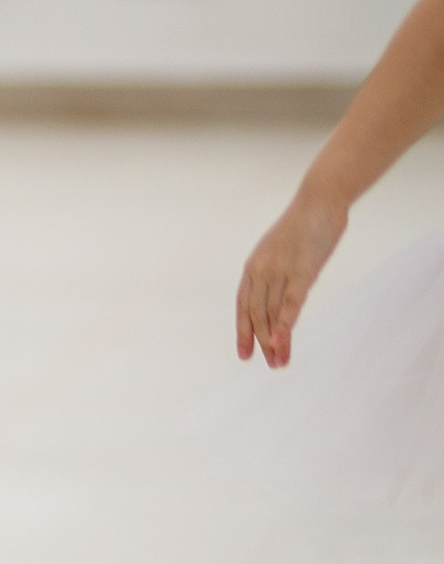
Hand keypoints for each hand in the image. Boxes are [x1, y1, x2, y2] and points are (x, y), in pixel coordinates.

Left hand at [237, 192, 346, 367]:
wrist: (320, 199)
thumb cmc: (303, 225)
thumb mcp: (282, 252)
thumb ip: (278, 275)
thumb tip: (281, 297)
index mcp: (253, 267)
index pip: (243, 306)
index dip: (243, 331)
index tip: (245, 354)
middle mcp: (261, 271)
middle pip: (257, 314)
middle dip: (262, 342)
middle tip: (271, 364)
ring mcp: (280, 270)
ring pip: (272, 313)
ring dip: (276, 340)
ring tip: (280, 362)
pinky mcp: (302, 269)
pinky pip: (291, 301)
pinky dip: (285, 322)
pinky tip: (282, 340)